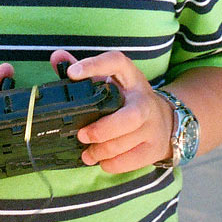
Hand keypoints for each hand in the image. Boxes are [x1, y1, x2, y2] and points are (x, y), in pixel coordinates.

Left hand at [50, 49, 173, 174]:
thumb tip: (56, 57)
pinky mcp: (154, 148)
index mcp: (131, 78)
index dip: (95, 66)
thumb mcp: (112, 82)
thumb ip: (85, 71)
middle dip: (103, 129)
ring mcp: (152, 126)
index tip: (72, 73)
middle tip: (81, 135)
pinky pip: (130, 160)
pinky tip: (102, 160)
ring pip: (127, 141)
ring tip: (87, 154)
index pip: (116, 63)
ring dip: (101, 151)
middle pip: (130, 116)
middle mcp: (144, 100)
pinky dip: (112, 163)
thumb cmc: (127, 101)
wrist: (164, 122)